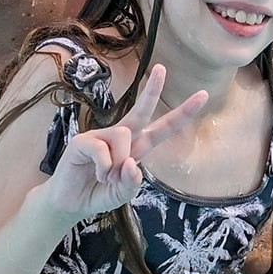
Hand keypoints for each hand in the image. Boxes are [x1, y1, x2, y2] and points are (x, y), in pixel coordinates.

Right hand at [40, 64, 206, 222]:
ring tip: (106, 177)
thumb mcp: (121, 195)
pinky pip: (103, 150)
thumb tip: (130, 164)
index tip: (202, 95)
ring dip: (118, 163)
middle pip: (141, 111)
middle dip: (152, 90)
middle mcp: (120, 137)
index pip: (161, 129)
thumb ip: (131, 184)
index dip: (181, 114)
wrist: (69, 204)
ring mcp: (100, 137)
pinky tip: (95, 174)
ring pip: (124, 135)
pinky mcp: (83, 142)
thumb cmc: (97, 194)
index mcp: (136, 149)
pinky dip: (103, 168)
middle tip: (162, 69)